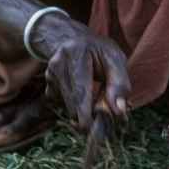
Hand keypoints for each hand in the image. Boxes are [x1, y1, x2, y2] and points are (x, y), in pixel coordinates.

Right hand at [36, 14, 130, 131]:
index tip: (92, 130)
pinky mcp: (48, 84)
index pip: (79, 91)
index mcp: (76, 54)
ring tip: (94, 96)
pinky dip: (74, 105)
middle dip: (88, 115)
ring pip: (67, 106)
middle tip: (103, 117)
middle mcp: (58, 64)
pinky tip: (81, 91)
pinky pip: (62, 104)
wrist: (73, 39)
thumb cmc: (99, 50)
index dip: (85, 115)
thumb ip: (120, 84)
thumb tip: (119, 112)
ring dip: (82, 110)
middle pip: (72, 103)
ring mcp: (50, 74)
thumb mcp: (115, 59)